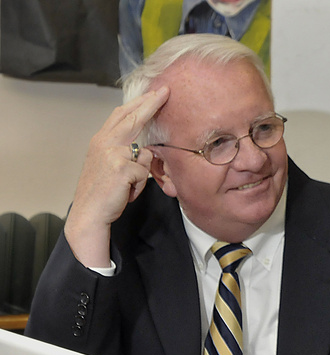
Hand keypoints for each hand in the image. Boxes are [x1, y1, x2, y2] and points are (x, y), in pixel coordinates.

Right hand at [65, 86, 169, 267]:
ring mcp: (113, 154)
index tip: (154, 92)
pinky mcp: (122, 168)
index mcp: (101, 140)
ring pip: (144, 155)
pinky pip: (144, 173)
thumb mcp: (110, 166)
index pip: (122, 115)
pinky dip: (139, 186)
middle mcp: (105, 142)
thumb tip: (145, 149)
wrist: (89, 213)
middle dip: (151, 104)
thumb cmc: (103, 192)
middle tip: (165, 92)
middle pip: (133, 118)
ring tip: (127, 186)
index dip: (139, 103)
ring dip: (141, 174)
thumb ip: (125, 153)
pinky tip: (126, 192)